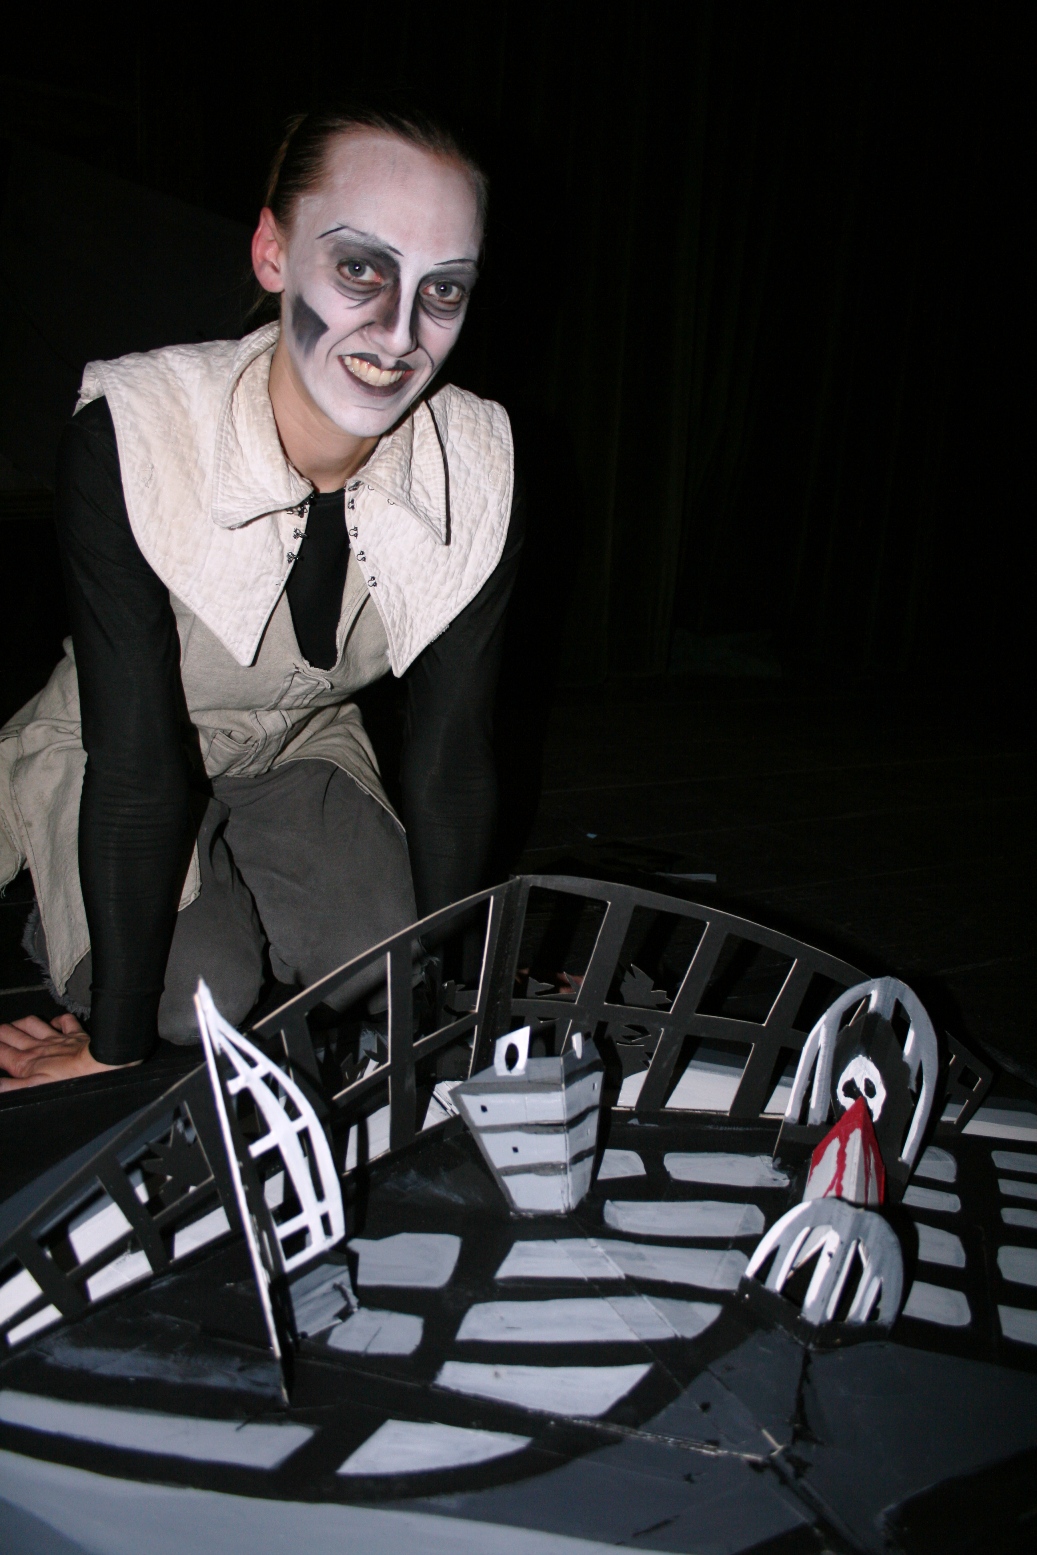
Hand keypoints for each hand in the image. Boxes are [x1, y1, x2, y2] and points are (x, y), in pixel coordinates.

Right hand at [0, 1013, 138, 1090]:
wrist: (100, 1067)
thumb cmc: (70, 1081)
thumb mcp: (35, 1090)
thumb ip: (11, 1088)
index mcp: (26, 1063)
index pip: (0, 1051)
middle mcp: (38, 1048)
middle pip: (11, 1034)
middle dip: (0, 1032)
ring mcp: (57, 1039)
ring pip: (32, 1024)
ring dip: (21, 1023)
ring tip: (14, 1025)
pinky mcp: (75, 1035)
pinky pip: (64, 1021)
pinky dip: (57, 1020)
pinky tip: (53, 1022)